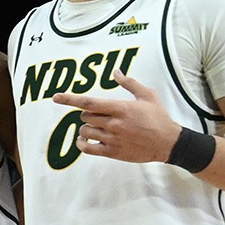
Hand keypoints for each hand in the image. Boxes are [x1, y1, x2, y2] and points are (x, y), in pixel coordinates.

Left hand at [52, 75, 184, 163]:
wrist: (168, 142)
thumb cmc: (158, 117)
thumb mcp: (147, 96)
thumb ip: (129, 83)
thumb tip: (116, 72)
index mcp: (121, 108)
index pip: (89, 102)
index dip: (70, 99)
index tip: (56, 97)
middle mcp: (114, 124)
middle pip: (85, 116)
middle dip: (88, 114)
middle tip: (100, 115)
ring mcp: (112, 139)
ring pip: (85, 131)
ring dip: (86, 128)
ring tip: (98, 127)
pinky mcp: (112, 152)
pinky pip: (87, 149)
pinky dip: (82, 143)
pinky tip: (84, 140)